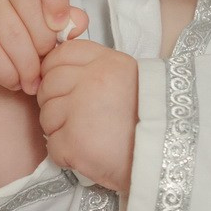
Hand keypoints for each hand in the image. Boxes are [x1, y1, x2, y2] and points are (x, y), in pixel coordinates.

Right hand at [0, 0, 86, 95]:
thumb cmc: (31, 29)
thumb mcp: (55, 20)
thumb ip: (71, 20)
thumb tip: (75, 24)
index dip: (57, 0)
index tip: (60, 26)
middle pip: (30, 9)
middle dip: (44, 43)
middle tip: (46, 60)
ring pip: (12, 35)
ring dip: (27, 65)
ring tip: (34, 78)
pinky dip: (8, 74)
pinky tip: (15, 79)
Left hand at [37, 39, 136, 192]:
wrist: (163, 155)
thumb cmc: (148, 120)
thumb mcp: (129, 78)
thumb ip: (97, 70)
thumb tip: (59, 70)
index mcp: (106, 63)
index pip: (61, 54)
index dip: (55, 70)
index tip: (63, 86)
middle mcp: (91, 81)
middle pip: (48, 85)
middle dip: (55, 103)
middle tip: (77, 118)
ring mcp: (80, 111)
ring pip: (46, 116)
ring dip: (60, 130)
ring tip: (86, 137)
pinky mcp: (74, 142)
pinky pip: (52, 146)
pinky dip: (65, 154)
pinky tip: (85, 153)